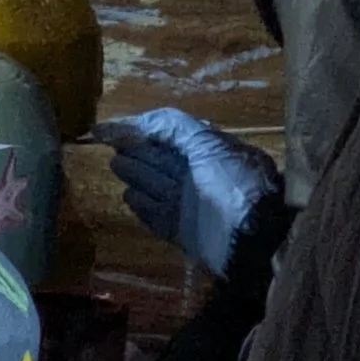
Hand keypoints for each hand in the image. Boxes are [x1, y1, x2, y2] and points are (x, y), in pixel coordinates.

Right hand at [93, 108, 281, 274]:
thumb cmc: (231, 183)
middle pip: (159, 160)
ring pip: (155, 186)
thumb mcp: (208, 143)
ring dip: (135, 175)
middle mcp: (200, 176)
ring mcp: (191, 206)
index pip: (169, 135)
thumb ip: (170, 126)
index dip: (140, 129)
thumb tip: (126, 124)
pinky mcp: (183, 232)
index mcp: (211, 152)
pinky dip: (143, 206)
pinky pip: (157, 216)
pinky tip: (128, 196)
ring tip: (115, 165)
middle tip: (110, 145)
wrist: (253, 236)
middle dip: (136, 151)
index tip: (107, 129)